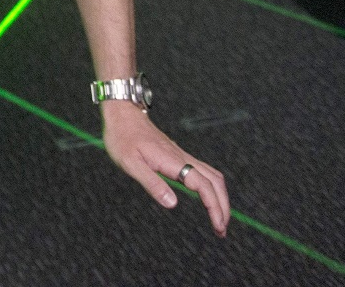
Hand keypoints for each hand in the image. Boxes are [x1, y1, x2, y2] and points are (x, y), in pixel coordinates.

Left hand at [101, 101, 229, 236]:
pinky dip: (212, 187)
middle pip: (215, 182)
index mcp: (173, 162)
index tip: (218, 226)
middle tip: (221, 230)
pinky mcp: (178, 154)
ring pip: (212, 175)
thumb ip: (151, 183)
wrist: (122, 114)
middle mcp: (183, 157)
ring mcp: (182, 155)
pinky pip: (204, 171)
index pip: (203, 186)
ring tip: (218, 217)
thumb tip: (173, 204)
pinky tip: (207, 196)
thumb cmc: (122, 138)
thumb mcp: (130, 163)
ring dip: (220, 197)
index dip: (214, 206)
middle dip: (222, 206)